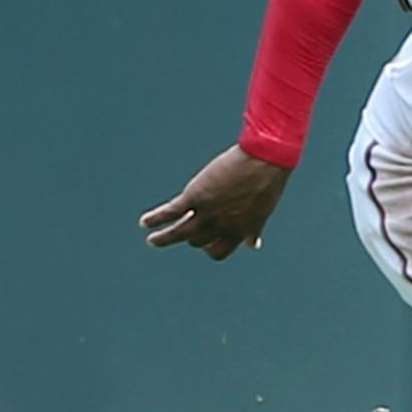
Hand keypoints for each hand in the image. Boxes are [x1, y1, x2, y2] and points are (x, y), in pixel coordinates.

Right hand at [139, 144, 291, 260]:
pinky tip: (144, 222)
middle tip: (183, 230)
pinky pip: (171, 212)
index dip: (210, 248)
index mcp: (238, 232)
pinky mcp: (195, 196)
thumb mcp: (261, 214)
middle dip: (191, 236)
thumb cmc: (266, 183)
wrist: (264, 160)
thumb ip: (252, 231)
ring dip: (163, 239)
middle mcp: (221, 227)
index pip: (218, 252)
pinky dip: (156, 218)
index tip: (205, 243)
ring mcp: (207, 212)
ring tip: (152, 240)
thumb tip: (253, 245)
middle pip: (197, 241)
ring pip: (178, 233)